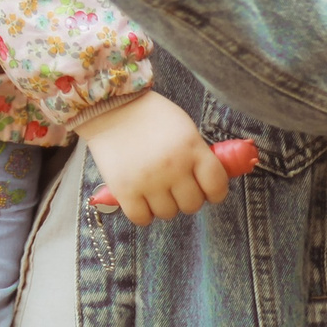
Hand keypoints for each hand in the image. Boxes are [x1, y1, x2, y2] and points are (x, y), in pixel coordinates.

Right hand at [72, 90, 230, 225]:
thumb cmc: (150, 116)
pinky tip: (140, 198)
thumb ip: (199, 154)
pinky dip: (142, 213)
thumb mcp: (184, 127)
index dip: (215, 192)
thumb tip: (211, 182)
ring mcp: (148, 181)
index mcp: (192, 148)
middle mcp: (173, 167)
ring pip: (168, 213)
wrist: (110, 107)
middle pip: (192, 204)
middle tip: (176, 186)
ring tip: (154, 187)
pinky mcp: (124, 190)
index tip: (208, 191)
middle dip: (186, 197)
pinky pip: (142, 218)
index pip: (216, 186)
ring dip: (163, 204)